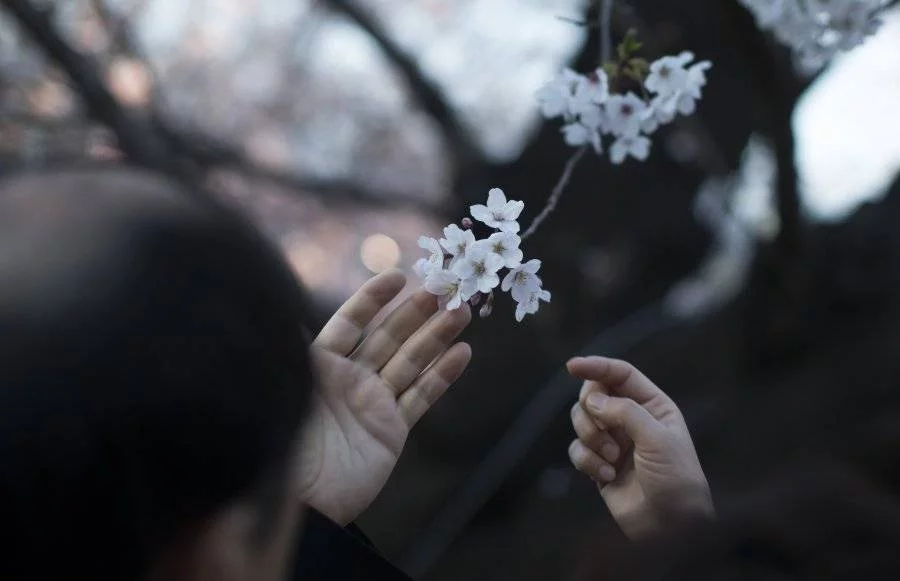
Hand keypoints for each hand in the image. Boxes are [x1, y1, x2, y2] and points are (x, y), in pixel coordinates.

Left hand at [298, 270, 471, 524]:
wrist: (298, 502)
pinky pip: (421, 397)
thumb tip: (281, 301)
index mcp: (318, 365)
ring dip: (437, 337)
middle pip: (387, 337)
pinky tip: (463, 353)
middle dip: (414, 313)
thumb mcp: (282, 386)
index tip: (398, 276)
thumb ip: (289, 347)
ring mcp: (372, 404)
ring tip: (462, 311)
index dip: (372, 299)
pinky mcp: (391, 430)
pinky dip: (443, 376)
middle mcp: (348, 380)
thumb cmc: (281, 440)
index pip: (349, 322)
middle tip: (443, 289)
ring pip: (410, 362)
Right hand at [567, 356, 712, 538]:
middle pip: (593, 394)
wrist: (670, 526)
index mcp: (652, 405)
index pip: (620, 374)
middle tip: (603, 428)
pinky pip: (577, 450)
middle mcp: (631, 419)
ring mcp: (614, 441)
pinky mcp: (599, 464)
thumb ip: (625, 412)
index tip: (572, 367)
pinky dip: (587, 461)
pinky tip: (607, 476)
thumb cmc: (676, 480)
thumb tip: (592, 400)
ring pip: (581, 421)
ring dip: (590, 438)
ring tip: (611, 458)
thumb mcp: (657, 439)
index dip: (596, 366)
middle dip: (591, 411)